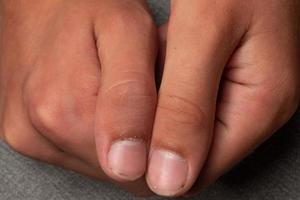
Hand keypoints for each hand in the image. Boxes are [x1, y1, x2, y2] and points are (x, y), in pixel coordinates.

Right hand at [0, 0, 156, 194]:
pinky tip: (98, 101)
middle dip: (140, 140)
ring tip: (120, 95)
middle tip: (142, 95)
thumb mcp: (128, 34)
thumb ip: (133, 100)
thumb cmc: (88, 7)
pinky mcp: (24, 133)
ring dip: (118, 136)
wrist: (42, 1)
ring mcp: (28, 135)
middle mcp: (39, 132)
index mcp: (67, 113)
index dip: (160, 148)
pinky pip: (76, 152)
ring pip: (98, 164)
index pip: (135, 173)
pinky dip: (96, 133)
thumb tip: (128, 166)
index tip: (163, 115)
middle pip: (115, 171)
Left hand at [146, 0, 299, 196]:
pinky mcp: (222, 85)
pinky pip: (182, 106)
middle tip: (136, 90)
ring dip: (155, 110)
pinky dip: (161, 91)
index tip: (123, 132)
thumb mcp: (204, 30)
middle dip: (153, 131)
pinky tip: (157, 63)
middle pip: (189, 155)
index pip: (197, 171)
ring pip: (181, 132)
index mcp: (258, 106)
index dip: (154, 159)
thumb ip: (185, 106)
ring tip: (150, 69)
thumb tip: (169, 178)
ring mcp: (238, 99)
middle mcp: (251, 111)